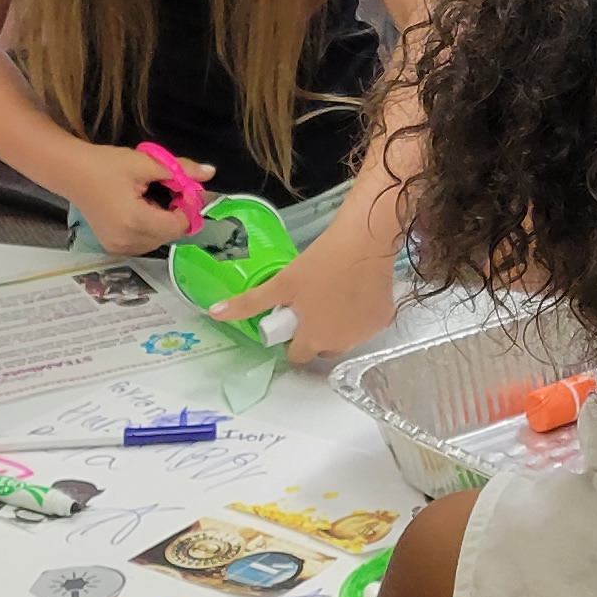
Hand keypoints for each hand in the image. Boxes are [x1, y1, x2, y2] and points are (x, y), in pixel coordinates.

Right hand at [73, 143, 211, 259]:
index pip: (178, 226)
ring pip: (158, 241)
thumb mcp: (145, 162)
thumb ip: (180, 169)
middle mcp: (127, 241)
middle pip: (169, 235)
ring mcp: (117, 247)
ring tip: (152, 198)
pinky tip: (141, 209)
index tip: (182, 186)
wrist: (70, 172)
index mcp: (136, 221)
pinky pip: (143, 243)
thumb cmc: (106, 165)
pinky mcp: (112, 247)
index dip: (187, 207)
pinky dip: (150, 228)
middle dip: (176, 214)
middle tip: (169, 189)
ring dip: (164, 222)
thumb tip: (211, 172)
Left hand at [213, 224, 394, 362]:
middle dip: (315, 334)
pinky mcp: (383, 320)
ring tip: (333, 296)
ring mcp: (364, 334)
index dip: (292, 338)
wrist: (365, 241)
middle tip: (312, 305)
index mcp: (313, 340)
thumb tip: (214, 313)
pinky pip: (365, 326)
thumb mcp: (282, 282)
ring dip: (337, 327)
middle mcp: (340, 345)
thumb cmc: (320, 262)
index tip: (293, 318)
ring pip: (344, 339)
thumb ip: (249, 303)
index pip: (297, 355)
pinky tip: (355, 293)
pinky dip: (359, 317)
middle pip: (321, 349)